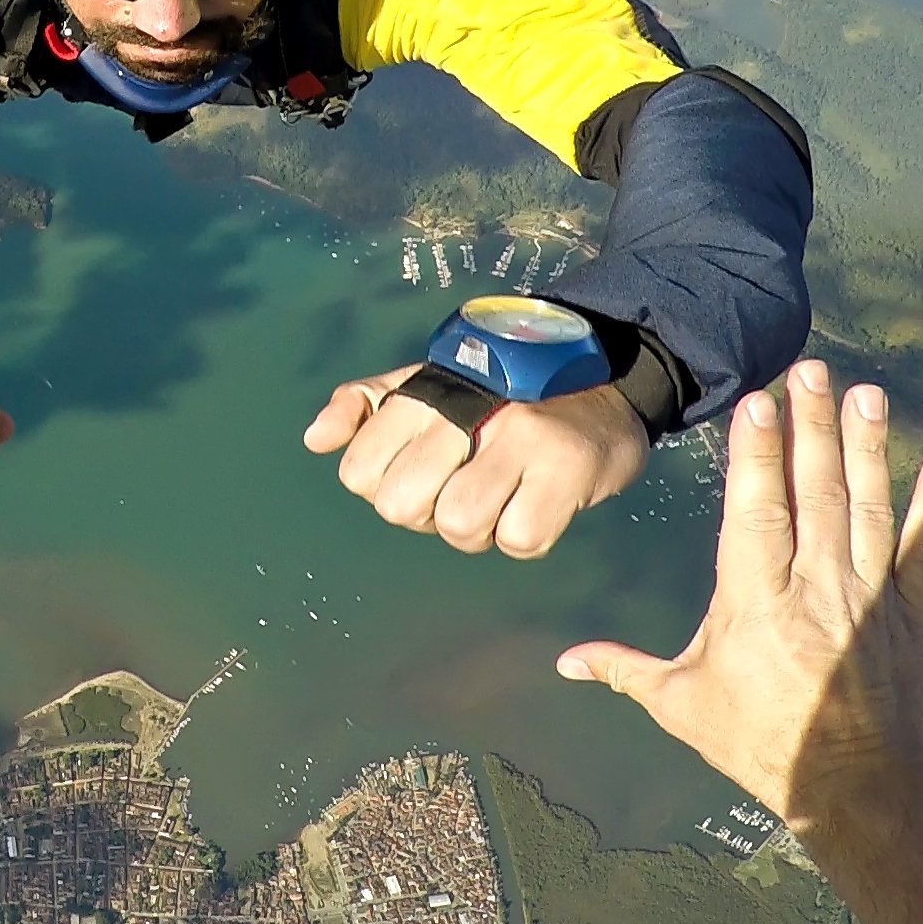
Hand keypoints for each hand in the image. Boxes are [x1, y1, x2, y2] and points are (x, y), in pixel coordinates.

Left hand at [304, 366, 648, 557]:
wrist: (606, 383)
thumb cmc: (503, 396)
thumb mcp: (429, 386)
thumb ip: (366, 407)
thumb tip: (315, 440)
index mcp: (424, 389)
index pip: (358, 470)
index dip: (383, 488)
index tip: (421, 472)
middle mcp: (468, 407)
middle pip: (400, 505)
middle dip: (426, 513)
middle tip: (464, 488)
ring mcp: (519, 436)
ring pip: (457, 526)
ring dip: (479, 529)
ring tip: (504, 497)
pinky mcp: (566, 468)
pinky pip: (518, 540)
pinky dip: (526, 534)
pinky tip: (539, 502)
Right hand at [554, 360, 922, 838]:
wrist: (862, 791)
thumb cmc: (764, 750)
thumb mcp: (684, 708)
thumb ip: (626, 671)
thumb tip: (565, 662)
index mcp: (755, 604)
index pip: (756, 511)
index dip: (757, 453)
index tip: (759, 402)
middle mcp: (815, 588)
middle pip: (813, 492)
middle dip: (811, 426)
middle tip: (811, 369)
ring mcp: (869, 597)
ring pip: (866, 507)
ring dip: (866, 447)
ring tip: (864, 394)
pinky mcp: (913, 614)